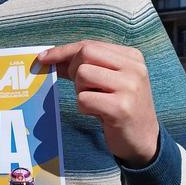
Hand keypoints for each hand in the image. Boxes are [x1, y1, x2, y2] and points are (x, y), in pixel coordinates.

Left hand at [37, 42, 159, 167]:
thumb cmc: (118, 106)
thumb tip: (48, 57)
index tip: (43, 58)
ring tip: (96, 102)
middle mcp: (134, 68)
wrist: (143, 139)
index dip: (63, 51)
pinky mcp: (121, 108)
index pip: (90, 45)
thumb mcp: (106, 81)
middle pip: (85, 53)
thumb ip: (83, 66)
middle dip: (73, 70)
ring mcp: (129, 87)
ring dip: (80, 91)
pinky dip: (84, 108)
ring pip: (83, 74)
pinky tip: (100, 114)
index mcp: (132, 57)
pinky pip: (83, 99)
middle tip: (83, 88)